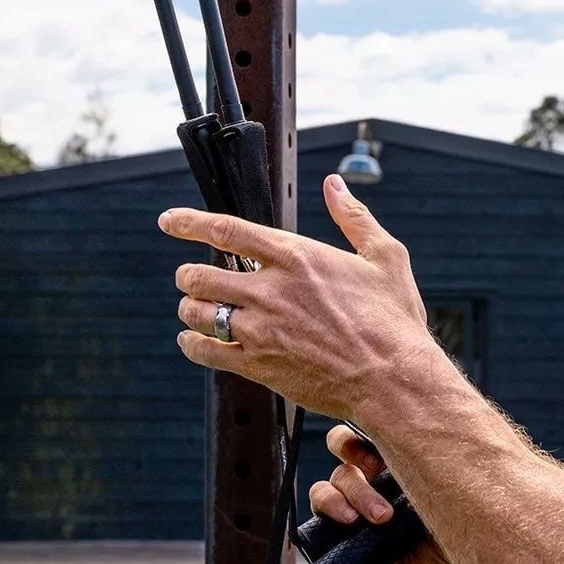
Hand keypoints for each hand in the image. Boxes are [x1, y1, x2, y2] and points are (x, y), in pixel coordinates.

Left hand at [160, 174, 449, 421]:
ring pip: (197, 312)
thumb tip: (334, 184)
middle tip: (192, 278)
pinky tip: (194, 341)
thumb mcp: (386, 258)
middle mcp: (270, 290)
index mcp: (297, 257)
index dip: (189, 223)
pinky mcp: (258, 365)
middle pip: (200, 274)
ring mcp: (261, 329)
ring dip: (191, 308)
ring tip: (196, 309)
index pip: (226, 230)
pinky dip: (192, 344)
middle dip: (189, 275)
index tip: (168, 221)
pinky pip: (205, 351)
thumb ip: (355, 218)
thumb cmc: (395, 320)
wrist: (393, 380)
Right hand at [309, 422, 469, 563]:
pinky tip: (351, 523)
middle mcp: (373, 477)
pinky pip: (319, 502)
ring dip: (353, 491)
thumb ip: (448, 489)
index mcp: (401, 465)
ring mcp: (352, 500)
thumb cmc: (446, 548)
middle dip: (355, 448)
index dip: (376, 427)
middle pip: (347, 441)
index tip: (392, 444)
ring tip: (379, 519)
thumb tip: (451, 464)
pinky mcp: (335, 526)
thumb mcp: (454, 515)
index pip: (379, 430)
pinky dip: (330, 506)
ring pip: (336, 476)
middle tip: (377, 470)